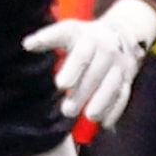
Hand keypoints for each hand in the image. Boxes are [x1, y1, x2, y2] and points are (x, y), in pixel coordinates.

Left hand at [22, 1, 155, 128]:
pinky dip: (115, 110)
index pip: (80, 53)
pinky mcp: (128, 77)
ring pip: (112, 84)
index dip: (71, 68)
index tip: (60, 85)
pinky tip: (105, 123)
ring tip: (88, 116)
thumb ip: (48, 40)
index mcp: (87, 36)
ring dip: (101, 102)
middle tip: (67, 110)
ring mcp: (119, 64)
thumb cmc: (85, 38)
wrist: (121, 32)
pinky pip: (123, 94)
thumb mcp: (67, 32)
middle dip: (82, 92)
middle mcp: (105, 48)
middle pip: (95, 72)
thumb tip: (27, 45)